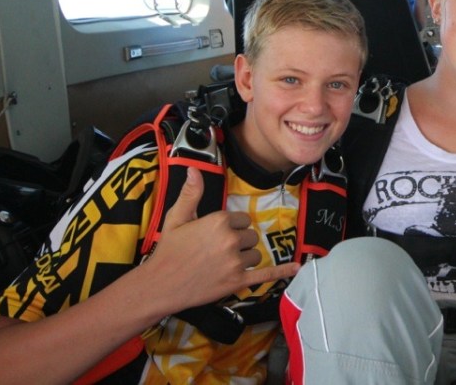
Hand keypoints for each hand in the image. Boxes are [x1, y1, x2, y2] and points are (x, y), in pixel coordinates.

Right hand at [143, 168, 300, 310]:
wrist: (159, 285)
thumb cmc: (168, 251)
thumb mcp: (177, 218)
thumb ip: (191, 193)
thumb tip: (194, 170)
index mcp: (219, 221)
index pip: (241, 219)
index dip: (230, 227)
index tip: (214, 236)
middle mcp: (231, 240)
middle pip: (250, 236)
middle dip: (238, 243)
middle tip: (216, 252)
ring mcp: (236, 262)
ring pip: (256, 254)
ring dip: (245, 258)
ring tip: (223, 264)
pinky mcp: (238, 282)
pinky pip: (266, 275)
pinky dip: (282, 271)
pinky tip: (296, 267)